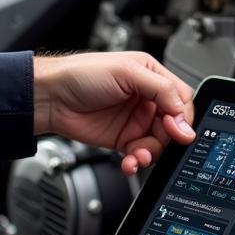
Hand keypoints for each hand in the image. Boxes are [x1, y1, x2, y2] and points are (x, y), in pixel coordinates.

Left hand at [33, 52, 195, 174]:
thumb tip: (183, 115)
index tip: (178, 129)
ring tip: (138, 154)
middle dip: (168, 138)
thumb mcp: (128, 73)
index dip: (183, 116)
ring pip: (158, 143)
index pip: (181, 98)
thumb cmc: (82, 74)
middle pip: (173, 125)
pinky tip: (130, 161)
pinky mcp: (123, 139)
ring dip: (151, 152)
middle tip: (157, 142)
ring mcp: (135, 120)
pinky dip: (138, 162)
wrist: (51, 98)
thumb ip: (161, 90)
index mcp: (151, 76)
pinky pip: (140, 155)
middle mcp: (146, 98)